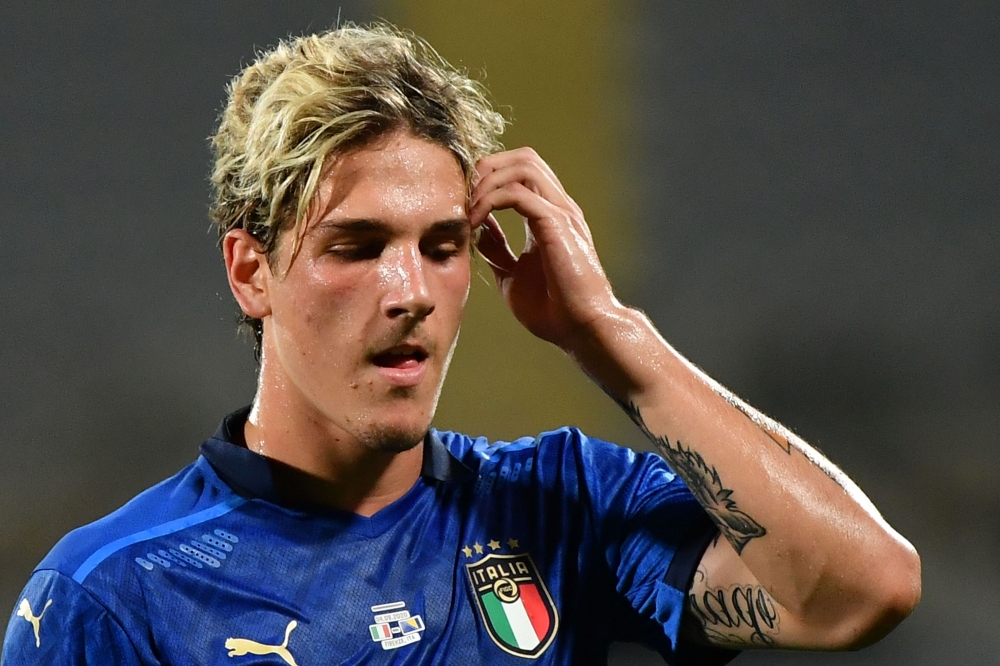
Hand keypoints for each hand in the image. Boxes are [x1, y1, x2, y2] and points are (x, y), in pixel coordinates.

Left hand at [468, 147, 617, 349]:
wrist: (582, 329)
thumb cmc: (554, 310)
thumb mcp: (512, 274)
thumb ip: (497, 249)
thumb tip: (477, 231)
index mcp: (550, 215)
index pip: (521, 172)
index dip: (489, 178)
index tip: (464, 205)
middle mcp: (559, 207)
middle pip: (523, 157)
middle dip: (488, 169)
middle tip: (464, 199)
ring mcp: (561, 214)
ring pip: (523, 166)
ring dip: (488, 182)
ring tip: (470, 210)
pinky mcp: (557, 225)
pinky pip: (519, 193)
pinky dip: (491, 201)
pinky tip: (476, 224)